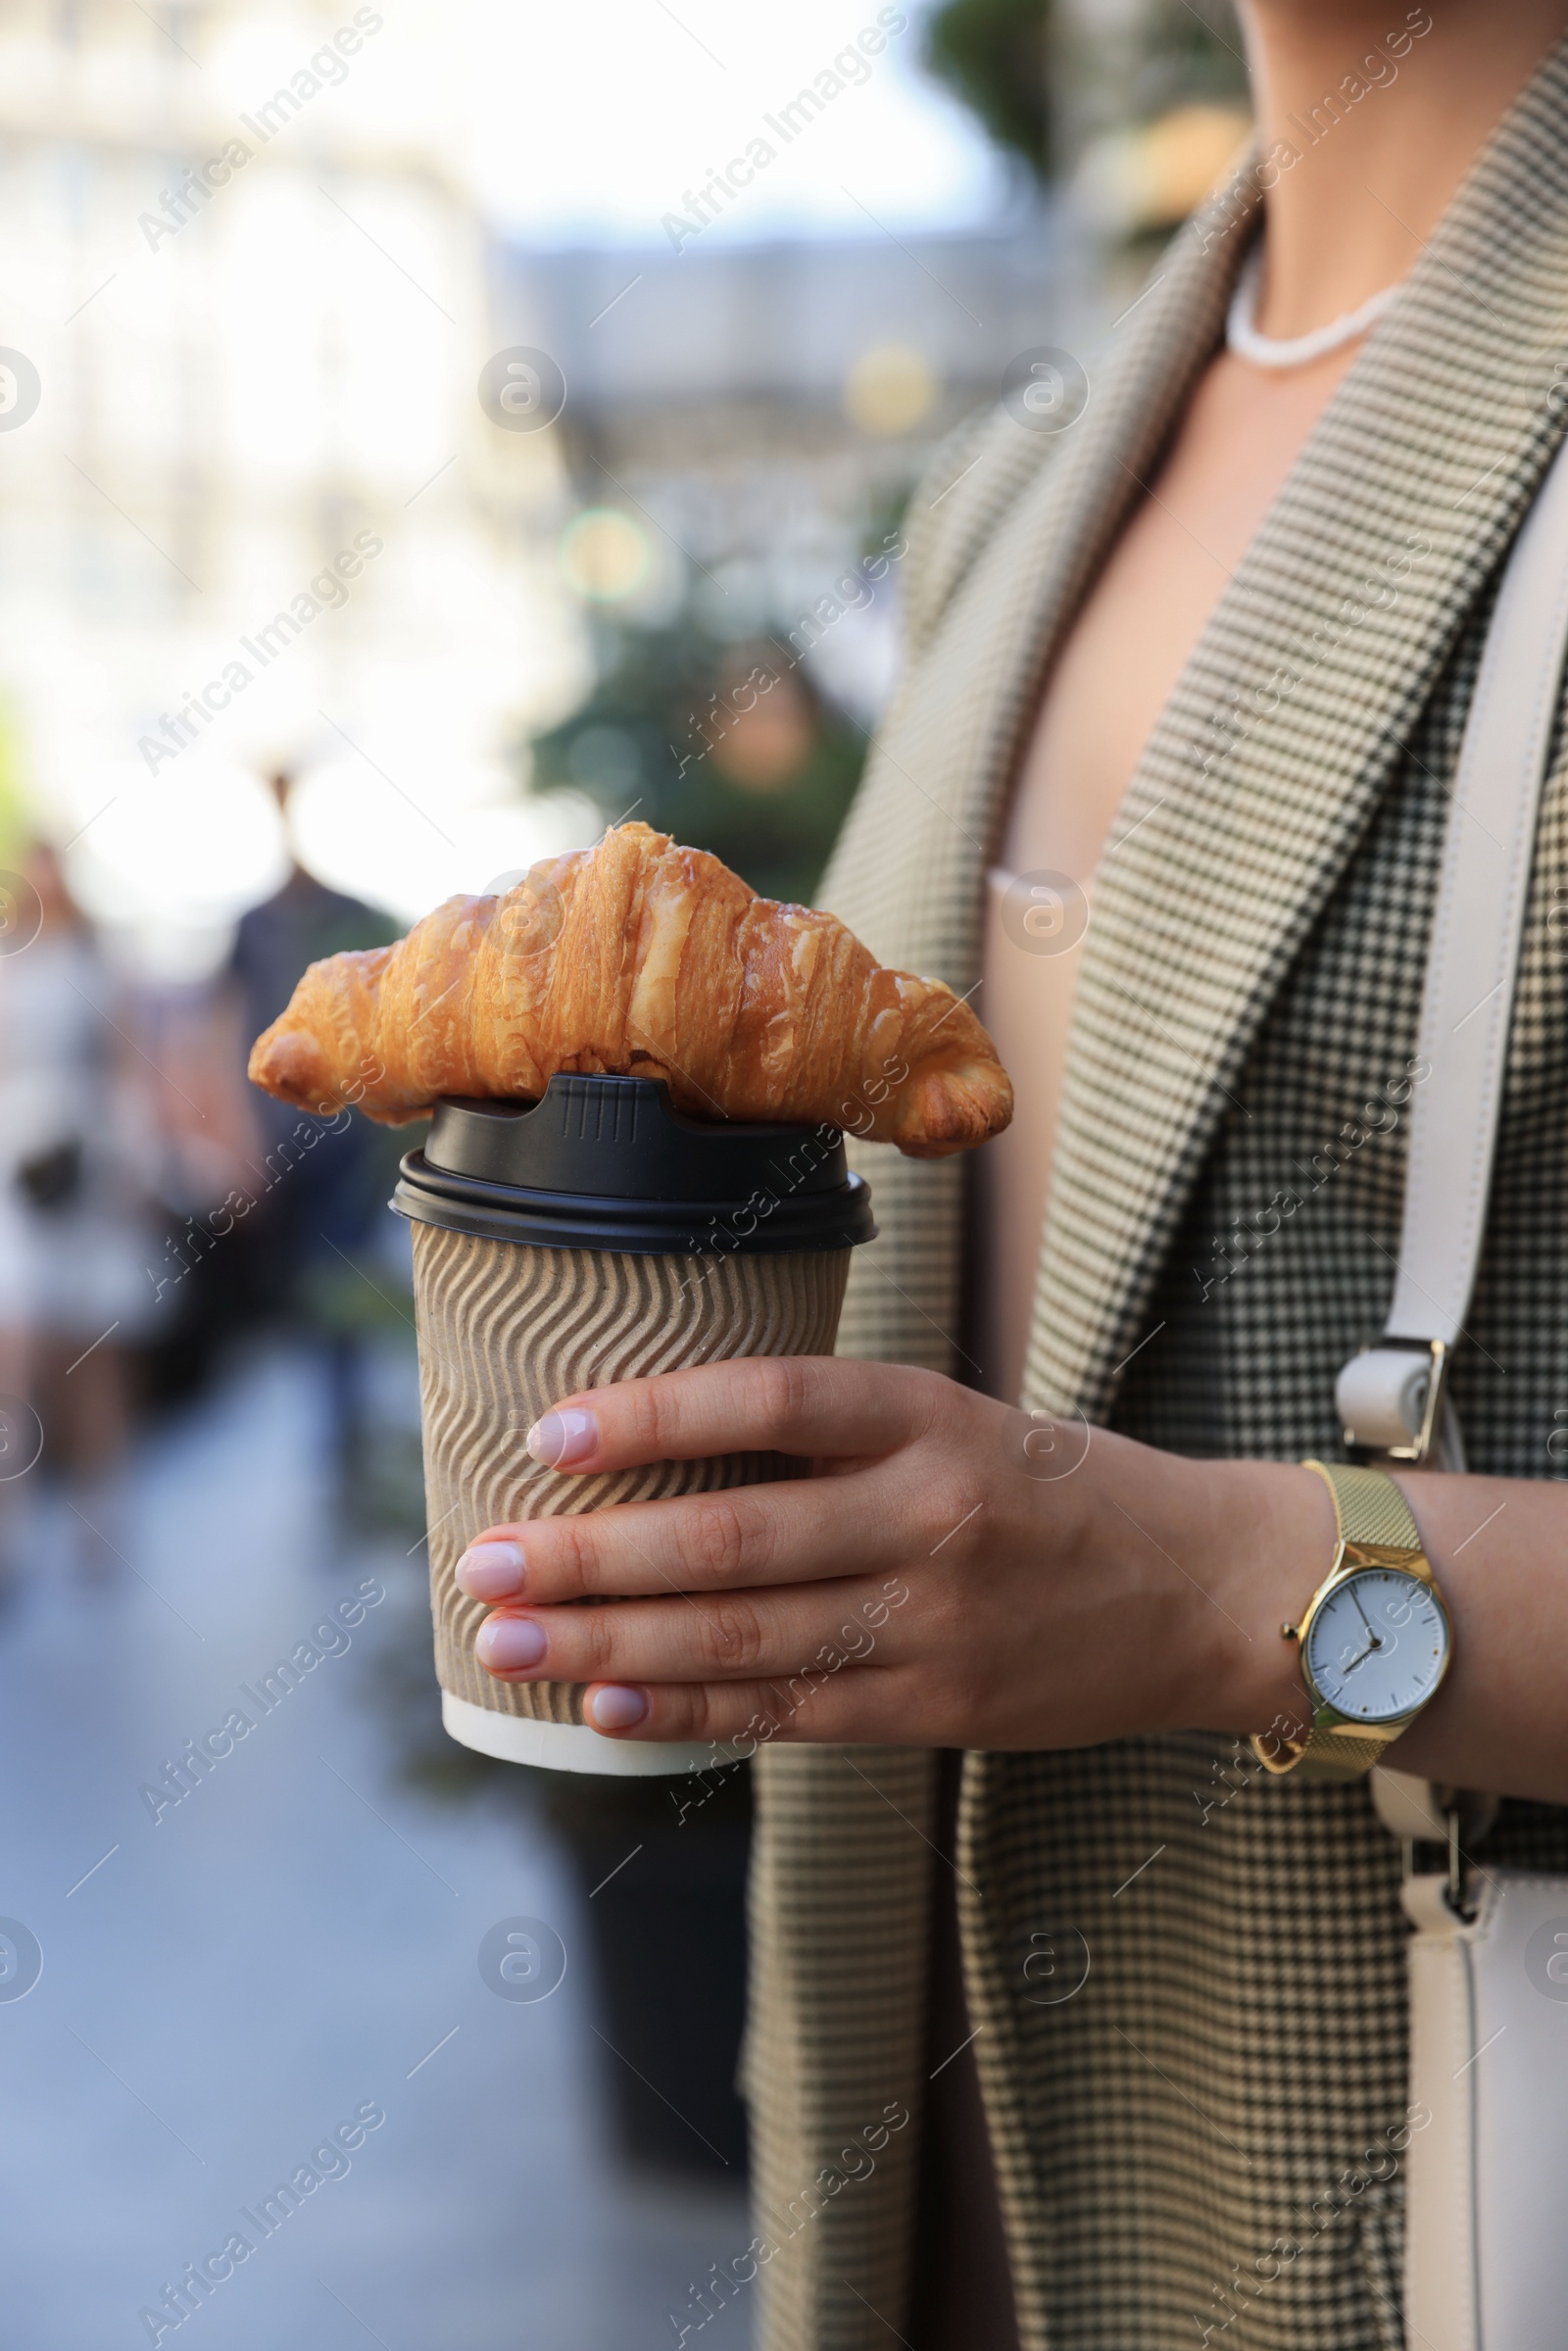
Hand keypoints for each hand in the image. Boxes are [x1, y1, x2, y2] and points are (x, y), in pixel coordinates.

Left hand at [451, 1357, 1319, 1751]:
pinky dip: (692, 1713)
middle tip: (482, 1564)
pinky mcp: (940, 1705)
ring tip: (510, 1642)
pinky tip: (607, 1709)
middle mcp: (932, 1514)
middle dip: (593, 1558)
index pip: (775, 1400)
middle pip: (733, 1536)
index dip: (655, 1413)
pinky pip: (792, 1712)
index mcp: (934, 1417)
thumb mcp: (961, 1419)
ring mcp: (936, 1620)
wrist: (1205, 1590)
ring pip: (746, 1637)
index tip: (550, 1434)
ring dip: (612, 1647)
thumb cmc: (1057, 1488)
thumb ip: (836, 1436)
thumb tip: (664, 1450)